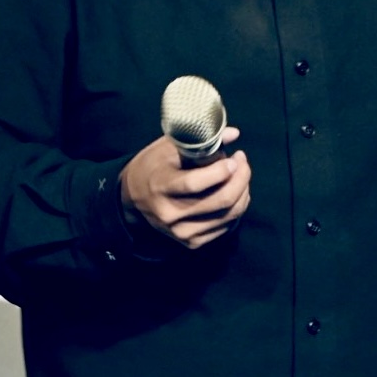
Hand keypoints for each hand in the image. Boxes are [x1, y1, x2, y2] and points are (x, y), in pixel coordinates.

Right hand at [119, 126, 249, 249]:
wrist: (133, 196)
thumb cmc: (152, 165)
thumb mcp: (168, 146)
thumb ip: (200, 139)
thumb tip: (235, 134)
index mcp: (160, 186)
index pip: (195, 183)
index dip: (220, 171)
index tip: (233, 158)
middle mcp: (170, 213)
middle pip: (219, 201)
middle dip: (240, 179)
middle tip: (242, 162)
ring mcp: (181, 231)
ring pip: (228, 216)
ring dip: (243, 193)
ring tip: (241, 175)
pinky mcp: (191, 242)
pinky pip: (225, 227)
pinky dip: (236, 208)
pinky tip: (235, 193)